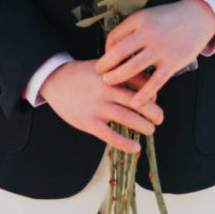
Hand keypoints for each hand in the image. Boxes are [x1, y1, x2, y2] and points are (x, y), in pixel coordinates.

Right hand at [39, 59, 163, 152]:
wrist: (55, 80)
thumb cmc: (82, 74)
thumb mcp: (102, 66)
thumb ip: (121, 73)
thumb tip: (145, 85)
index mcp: (113, 74)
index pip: (142, 83)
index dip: (153, 93)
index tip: (155, 100)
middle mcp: (107, 89)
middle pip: (139, 102)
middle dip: (154, 113)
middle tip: (159, 119)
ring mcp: (98, 107)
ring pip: (128, 119)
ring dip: (144, 127)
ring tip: (150, 130)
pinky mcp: (89, 122)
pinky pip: (111, 136)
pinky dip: (126, 144)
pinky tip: (136, 148)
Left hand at [95, 0, 214, 106]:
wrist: (198, 17)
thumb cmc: (169, 17)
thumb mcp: (149, 15)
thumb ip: (133, 29)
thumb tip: (113, 47)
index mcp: (140, 19)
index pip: (114, 37)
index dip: (106, 49)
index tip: (105, 57)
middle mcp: (148, 33)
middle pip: (118, 53)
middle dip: (105, 65)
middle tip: (99, 73)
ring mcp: (161, 48)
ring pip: (132, 67)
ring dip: (117, 77)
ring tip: (109, 82)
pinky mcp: (173, 62)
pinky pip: (154, 82)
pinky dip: (142, 94)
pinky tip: (134, 102)